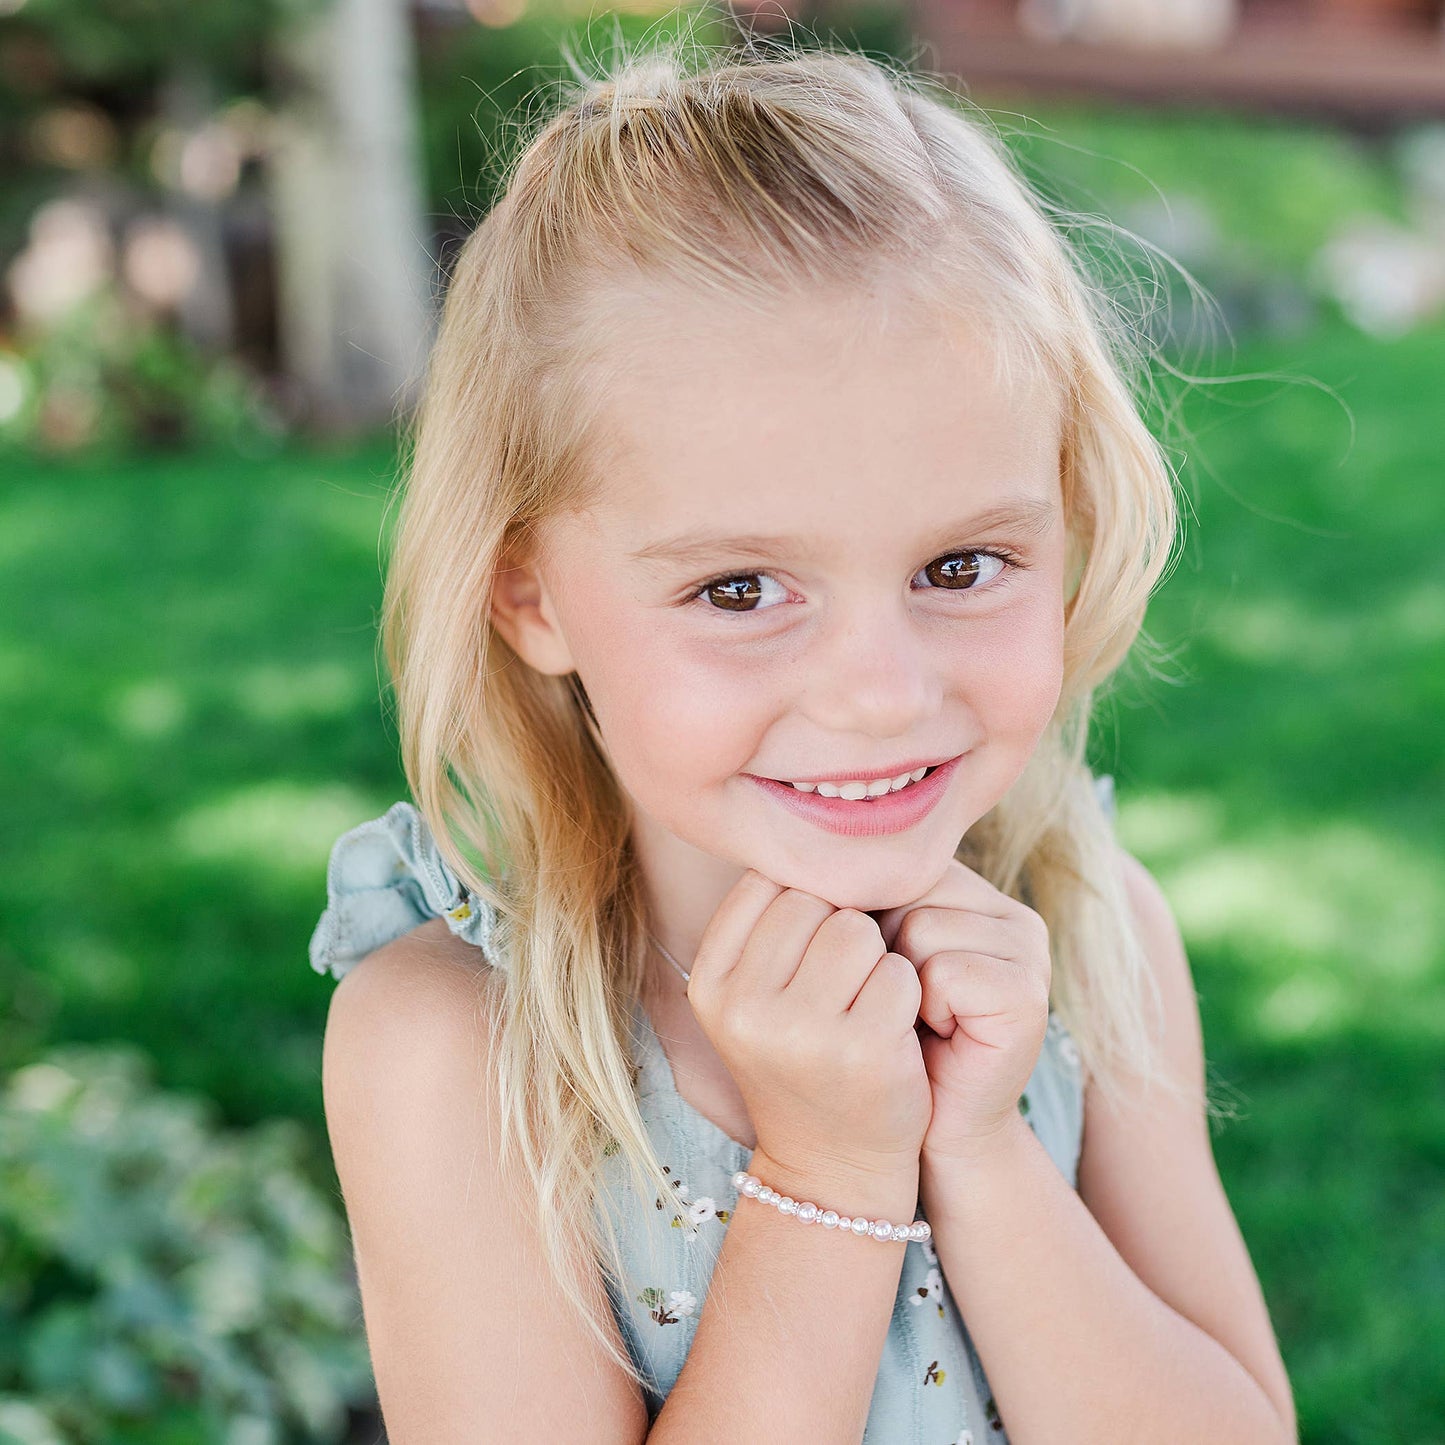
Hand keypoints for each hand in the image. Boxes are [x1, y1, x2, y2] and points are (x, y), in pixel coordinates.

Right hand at [686, 869, 932, 1196]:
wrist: (833, 1164)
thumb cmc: (803, 1057)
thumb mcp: (756, 993)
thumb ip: (770, 920)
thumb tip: (816, 829)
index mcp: (709, 979)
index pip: (769, 882)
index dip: (809, 904)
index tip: (812, 954)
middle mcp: (741, 1004)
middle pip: (815, 900)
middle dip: (843, 930)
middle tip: (840, 990)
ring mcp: (797, 1030)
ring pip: (859, 929)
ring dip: (877, 960)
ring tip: (862, 1008)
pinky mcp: (858, 1049)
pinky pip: (898, 972)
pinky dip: (904, 994)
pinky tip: (889, 1032)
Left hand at [872, 858, 1050, 1163]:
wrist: (932, 1130)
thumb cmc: (888, 1040)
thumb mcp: (868, 960)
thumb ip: (861, 904)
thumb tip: (811, 857)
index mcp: (970, 893)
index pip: (895, 866)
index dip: (861, 919)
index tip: (871, 973)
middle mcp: (1007, 913)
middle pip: (905, 889)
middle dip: (879, 951)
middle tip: (899, 1002)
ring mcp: (1026, 951)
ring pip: (921, 927)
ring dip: (899, 983)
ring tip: (920, 1019)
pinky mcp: (1028, 993)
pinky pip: (945, 972)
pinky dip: (927, 1008)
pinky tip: (939, 1034)